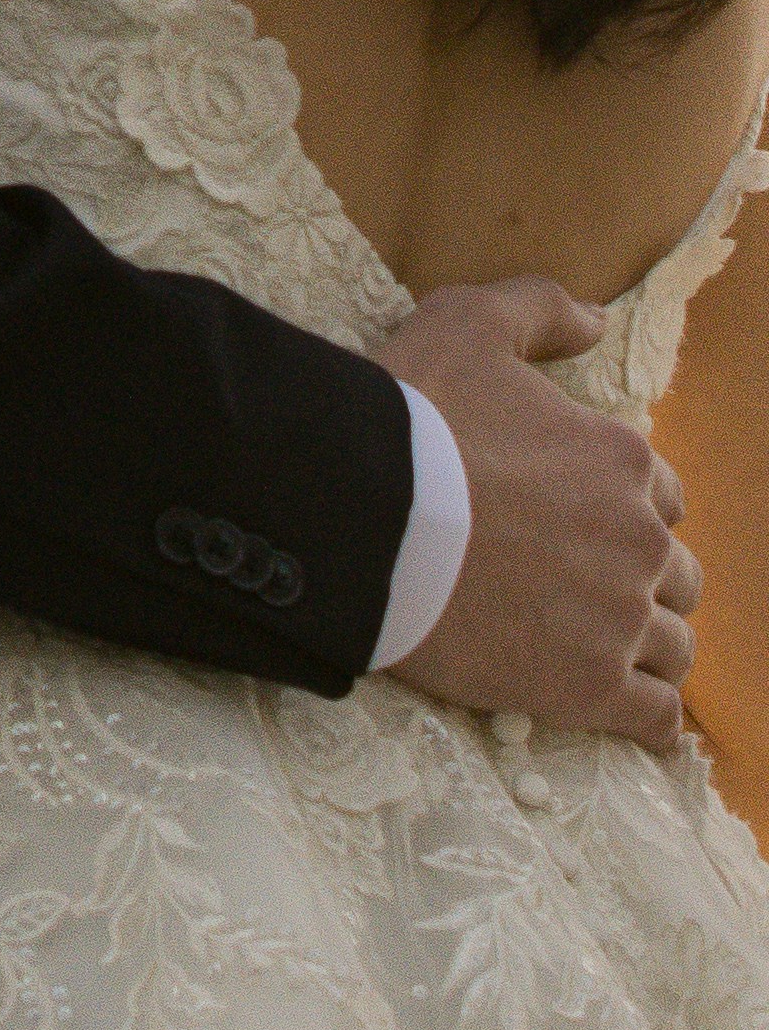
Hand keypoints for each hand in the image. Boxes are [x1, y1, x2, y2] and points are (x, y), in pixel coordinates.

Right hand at [382, 274, 703, 747]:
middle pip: (674, 575)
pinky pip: (655, 717)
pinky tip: (635, 721)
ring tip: (604, 656)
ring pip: (673, 647)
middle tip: (582, 593)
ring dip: (648, 649)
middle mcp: (638, 539)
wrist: (355, 517)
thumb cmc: (409, 418)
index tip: (576, 527)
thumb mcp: (469, 322)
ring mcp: (618, 618)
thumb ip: (540, 308)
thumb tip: (596, 319)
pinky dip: (652, 721)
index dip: (620, 511)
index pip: (658, 498)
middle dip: (641, 582)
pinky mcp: (587, 688)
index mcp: (622, 461)